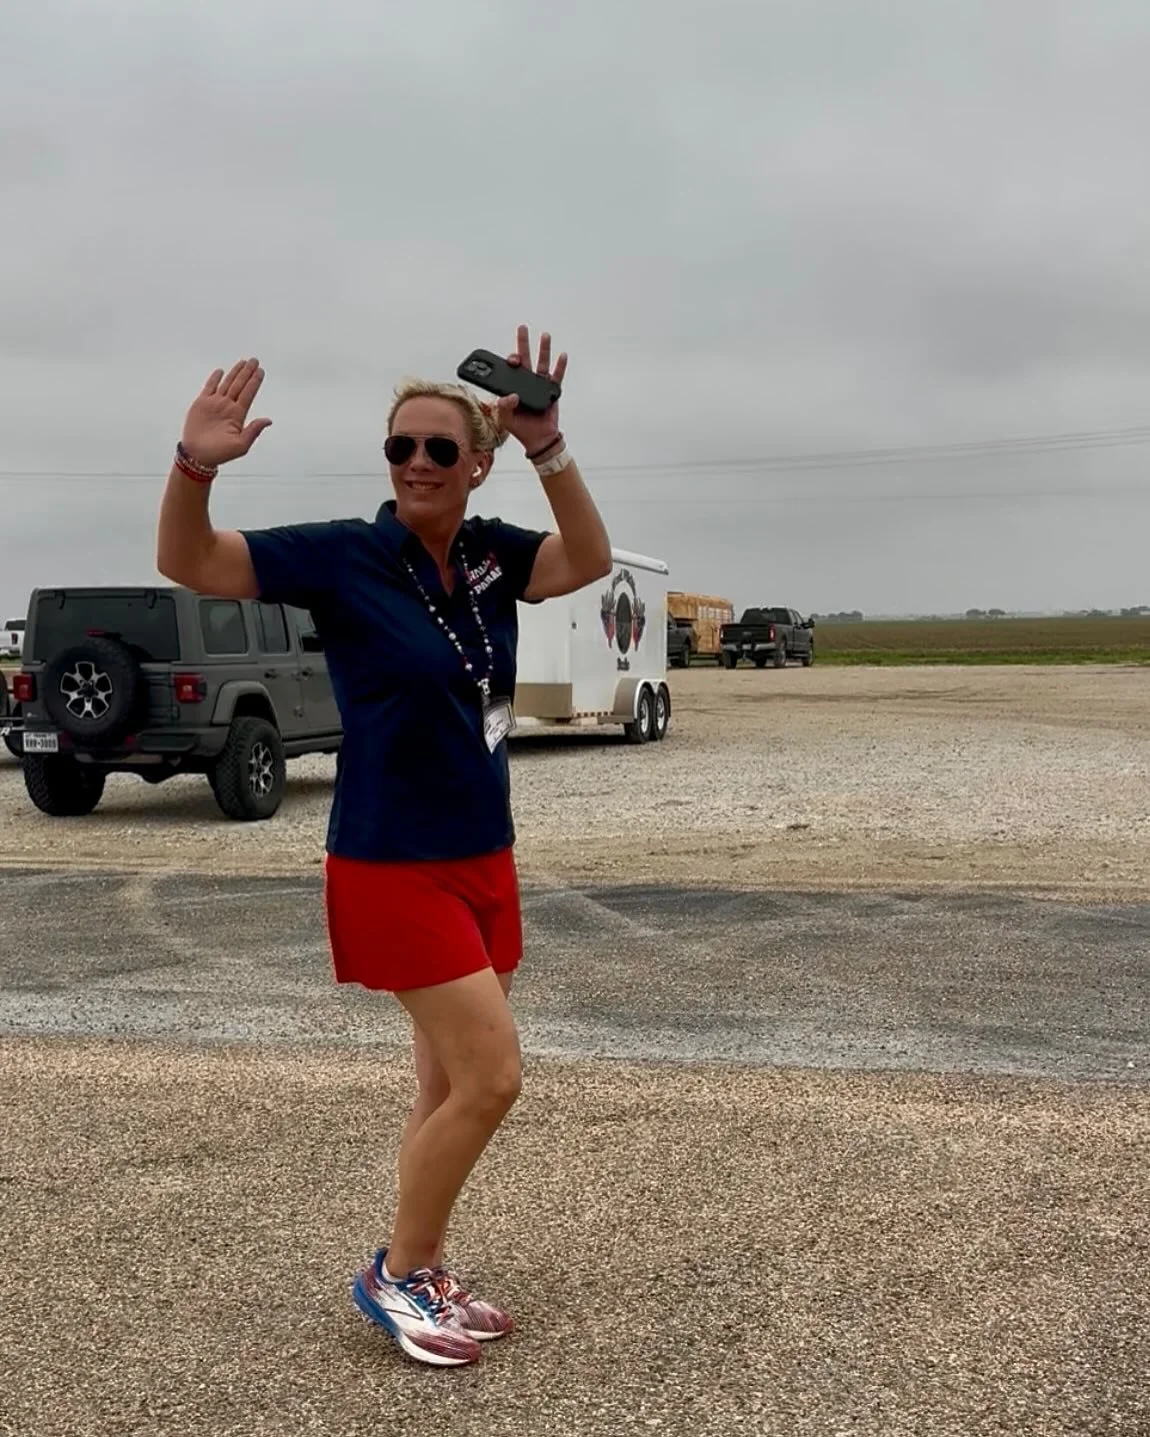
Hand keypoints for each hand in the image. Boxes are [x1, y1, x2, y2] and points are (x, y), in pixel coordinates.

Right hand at [181, 358, 271, 467]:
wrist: (198, 455)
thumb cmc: (219, 453)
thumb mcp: (241, 445)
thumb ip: (254, 431)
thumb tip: (268, 420)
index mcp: (238, 415)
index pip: (248, 393)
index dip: (255, 382)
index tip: (261, 371)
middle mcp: (228, 407)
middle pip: (240, 385)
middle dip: (247, 372)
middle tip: (255, 361)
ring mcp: (215, 404)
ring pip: (227, 384)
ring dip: (235, 373)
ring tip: (243, 362)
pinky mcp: (202, 404)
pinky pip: (209, 388)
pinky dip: (215, 379)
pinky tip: (221, 372)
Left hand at [492, 325, 565, 454]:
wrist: (538, 440)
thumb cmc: (521, 429)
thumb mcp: (506, 420)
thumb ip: (504, 407)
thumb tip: (512, 395)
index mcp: (513, 387)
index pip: (510, 369)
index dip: (509, 361)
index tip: (510, 358)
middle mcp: (526, 383)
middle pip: (525, 359)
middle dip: (523, 343)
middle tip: (522, 328)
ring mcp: (539, 386)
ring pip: (542, 363)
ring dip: (543, 349)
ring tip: (545, 335)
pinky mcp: (551, 392)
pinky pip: (557, 377)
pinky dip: (560, 366)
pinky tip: (562, 355)